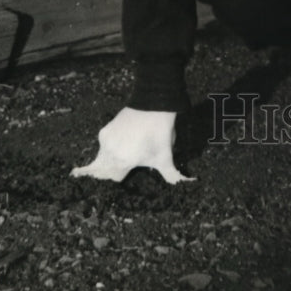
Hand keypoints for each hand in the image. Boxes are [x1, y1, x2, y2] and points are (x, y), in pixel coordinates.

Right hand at [71, 107, 193, 183]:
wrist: (153, 105)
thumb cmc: (159, 132)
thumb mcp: (165, 157)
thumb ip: (171, 176)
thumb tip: (187, 185)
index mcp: (122, 161)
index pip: (115, 178)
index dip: (124, 175)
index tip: (130, 170)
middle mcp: (109, 152)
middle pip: (104, 170)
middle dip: (114, 169)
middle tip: (128, 161)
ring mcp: (105, 140)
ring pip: (102, 157)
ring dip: (110, 158)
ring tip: (128, 149)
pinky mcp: (105, 129)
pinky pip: (103, 144)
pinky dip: (110, 145)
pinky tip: (124, 140)